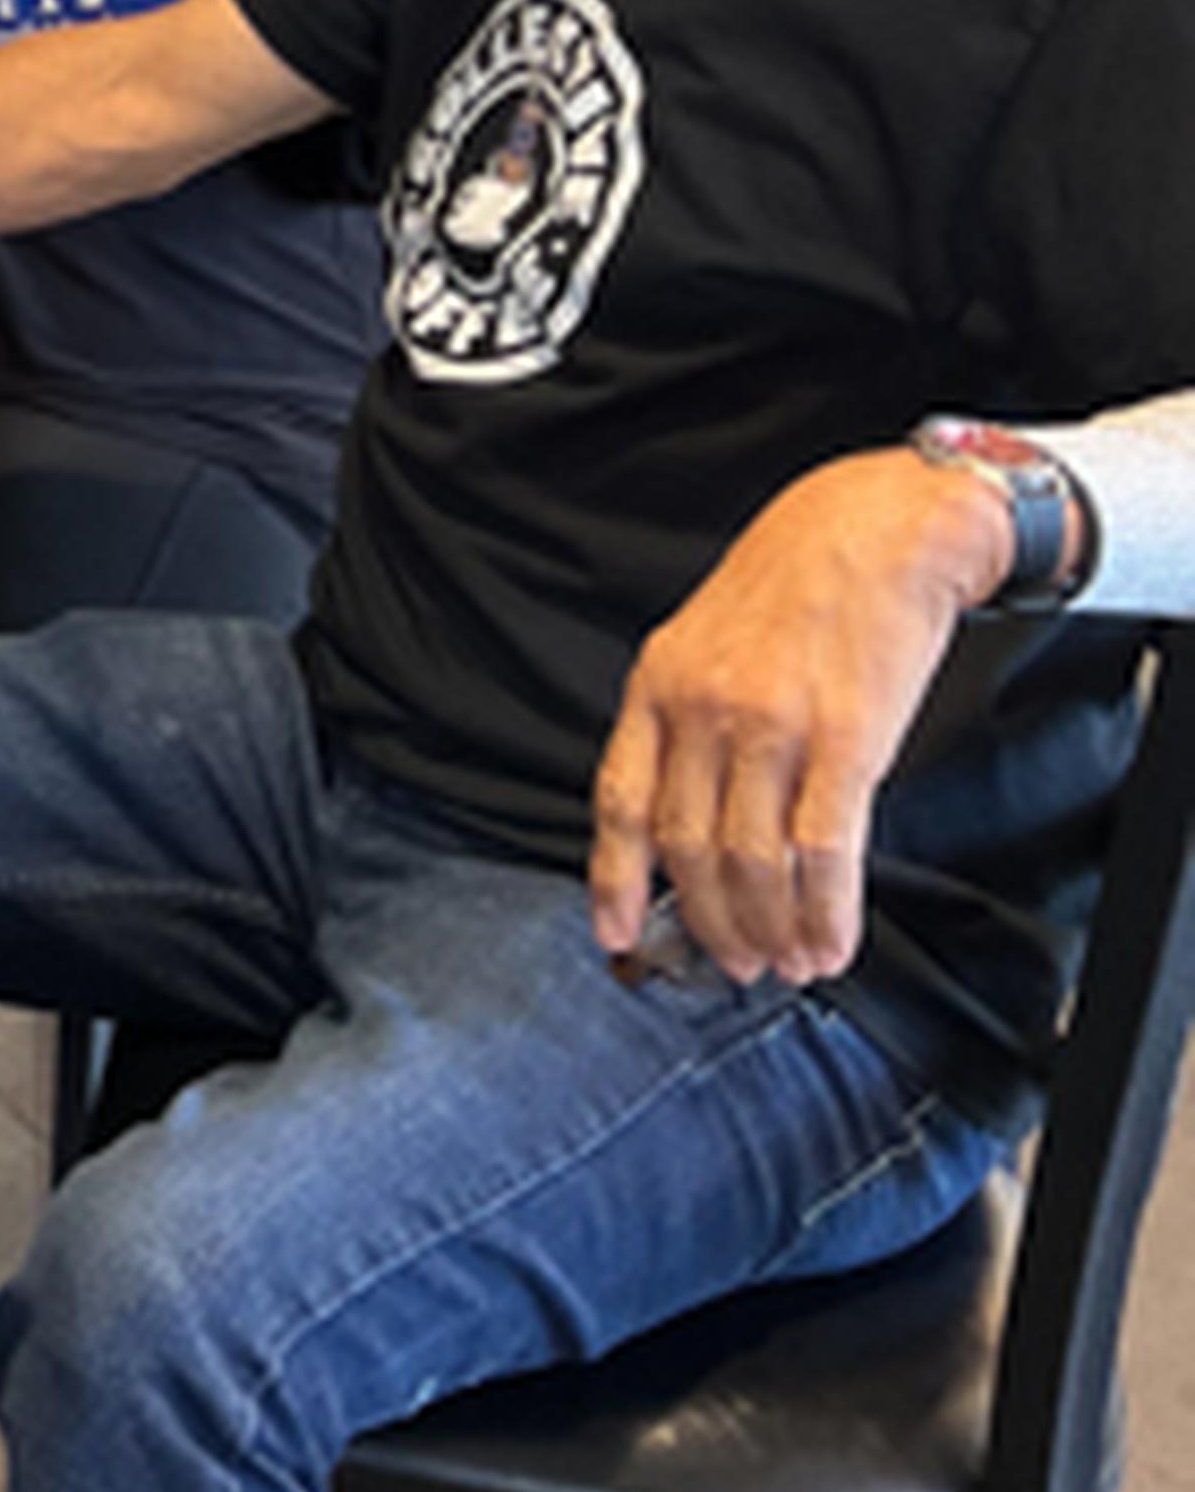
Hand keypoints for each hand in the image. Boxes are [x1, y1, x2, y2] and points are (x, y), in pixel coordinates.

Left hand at [588, 450, 1011, 989]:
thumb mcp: (702, 637)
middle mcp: (705, 707)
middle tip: (736, 963)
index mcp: (658, 682)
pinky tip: (830, 941)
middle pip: (690, 848)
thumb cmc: (791, 585)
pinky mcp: (846, 742)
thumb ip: (683, 719)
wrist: (875, 529)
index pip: (621, 801)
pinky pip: (824, 853)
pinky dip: (825, 914)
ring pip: (754, 862)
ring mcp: (773, 725)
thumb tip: (678, 818)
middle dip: (712, 924)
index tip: (617, 935)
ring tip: (789, 961)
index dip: (615, 880)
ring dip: (771, 931)